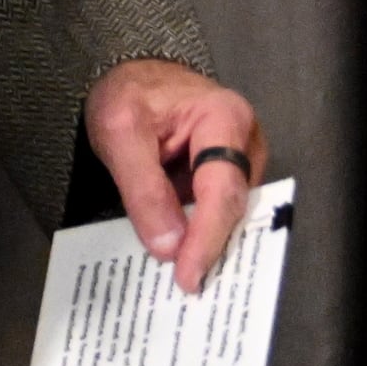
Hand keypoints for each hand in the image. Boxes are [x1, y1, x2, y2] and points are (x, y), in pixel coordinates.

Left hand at [85, 59, 267, 292]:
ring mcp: (240, 162)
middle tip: (187, 289)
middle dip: (209, 249)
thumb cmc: (127, 92)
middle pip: (231, 207)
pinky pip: (212, 210)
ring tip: (181, 281)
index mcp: (226, 119)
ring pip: (225, 215)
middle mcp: (246, 143)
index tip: (188, 275)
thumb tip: (169, 246)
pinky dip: (194, 232)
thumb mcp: (120, 131)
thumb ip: (144, 188)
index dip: (206, 239)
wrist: (129, 76)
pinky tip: (177, 256)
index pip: (222, 192)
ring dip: (202, 244)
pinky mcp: (224, 177)